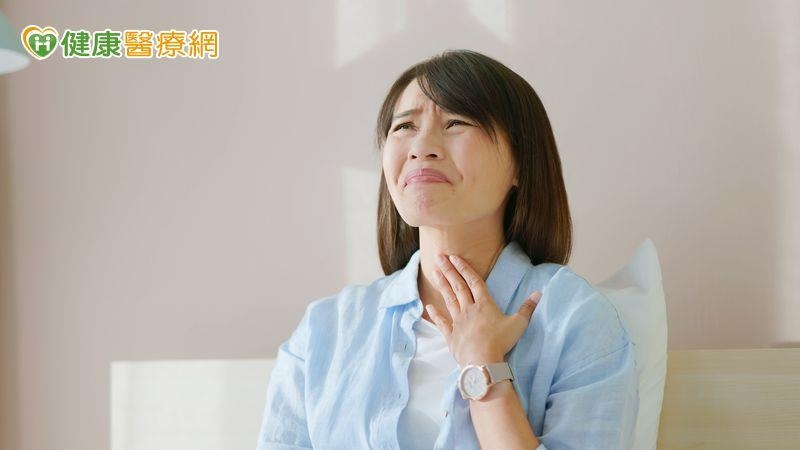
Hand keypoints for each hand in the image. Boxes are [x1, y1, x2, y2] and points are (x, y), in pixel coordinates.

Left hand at [426, 253, 541, 366]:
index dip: (464, 268)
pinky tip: (428, 306)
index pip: (474, 282)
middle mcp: (469, 310)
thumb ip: (528, 308)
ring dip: (442, 285)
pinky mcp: (451, 336)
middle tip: (439, 257)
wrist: (482, 361)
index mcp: (484, 305)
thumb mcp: (518, 324)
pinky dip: (435, 314)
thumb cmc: (501, 342)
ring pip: (449, 300)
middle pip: (458, 286)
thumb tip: (539, 293)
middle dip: (449, 270)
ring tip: (434, 272)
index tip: (454, 257)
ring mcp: (458, 322)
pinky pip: (442, 323)